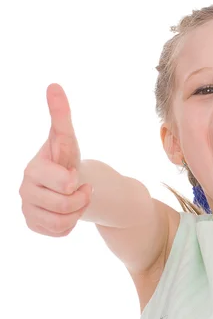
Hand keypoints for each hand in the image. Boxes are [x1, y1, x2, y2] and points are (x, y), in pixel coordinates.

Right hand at [19, 84, 91, 236]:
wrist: (66, 183)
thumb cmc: (65, 159)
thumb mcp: (66, 139)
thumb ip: (61, 116)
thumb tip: (54, 85)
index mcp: (32, 169)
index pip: (60, 182)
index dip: (73, 182)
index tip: (75, 176)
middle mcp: (24, 189)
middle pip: (64, 206)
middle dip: (81, 198)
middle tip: (82, 189)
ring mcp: (27, 208)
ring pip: (61, 222)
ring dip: (77, 213)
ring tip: (77, 200)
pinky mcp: (33, 224)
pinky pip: (59, 233)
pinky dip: (70, 225)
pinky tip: (69, 212)